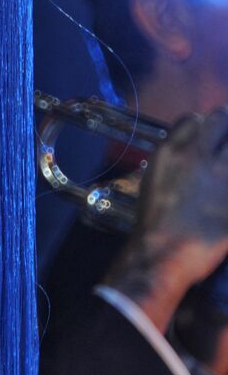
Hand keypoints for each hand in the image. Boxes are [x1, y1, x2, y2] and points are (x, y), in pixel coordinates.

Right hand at [104, 107, 227, 330]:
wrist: (164, 255)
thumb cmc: (155, 222)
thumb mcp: (154, 182)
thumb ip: (176, 162)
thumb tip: (193, 153)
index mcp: (170, 153)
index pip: (194, 119)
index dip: (205, 126)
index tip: (210, 138)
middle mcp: (197, 156)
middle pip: (222, 119)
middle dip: (225, 128)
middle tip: (223, 148)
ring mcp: (222, 174)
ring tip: (224, 170)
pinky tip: (227, 192)